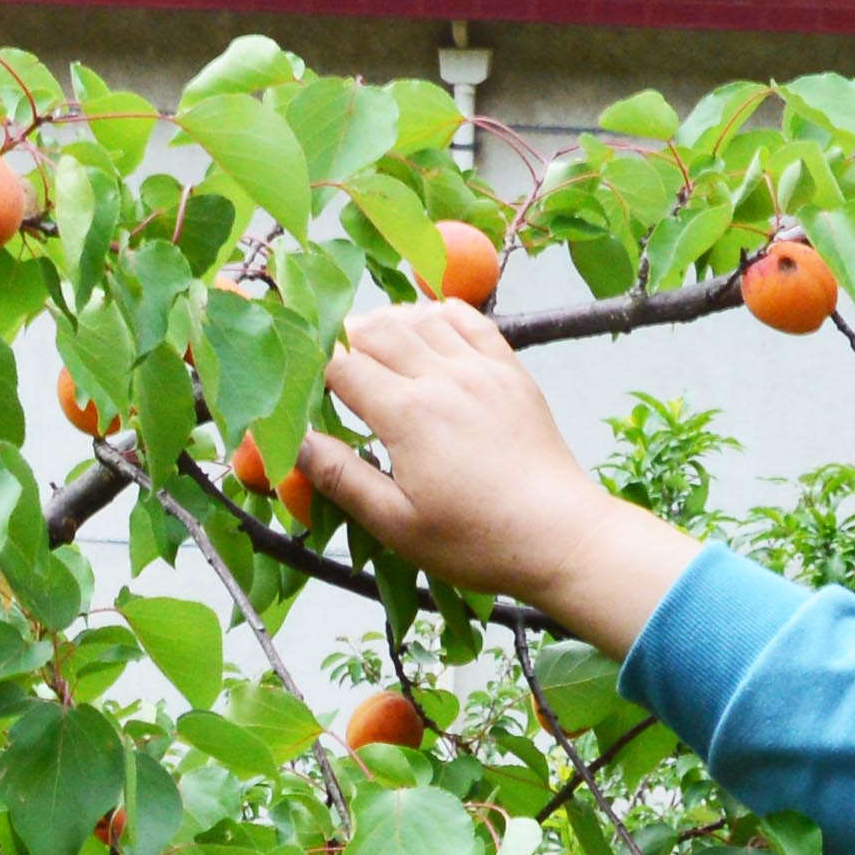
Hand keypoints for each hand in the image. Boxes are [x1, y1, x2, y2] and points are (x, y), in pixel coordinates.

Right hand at [302, 299, 700, 657]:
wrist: (561, 537)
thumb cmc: (476, 540)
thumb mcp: (396, 524)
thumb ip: (341, 478)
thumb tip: (293, 442)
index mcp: (408, 414)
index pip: (341, 364)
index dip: (310, 368)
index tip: (298, 385)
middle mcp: (444, 377)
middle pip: (377, 327)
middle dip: (343, 338)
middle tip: (328, 365)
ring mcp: (482, 369)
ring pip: (421, 316)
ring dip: (388, 323)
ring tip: (371, 348)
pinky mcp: (511, 371)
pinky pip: (470, 320)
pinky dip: (439, 314)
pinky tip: (427, 328)